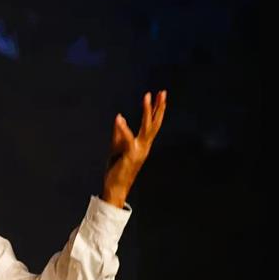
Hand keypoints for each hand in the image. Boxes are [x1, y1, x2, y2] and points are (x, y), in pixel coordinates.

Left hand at [102, 91, 166, 207]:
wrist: (115, 188)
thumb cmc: (116, 169)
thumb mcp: (117, 147)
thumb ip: (119, 133)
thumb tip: (119, 117)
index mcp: (143, 144)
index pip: (152, 125)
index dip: (155, 110)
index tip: (158, 96)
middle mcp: (144, 146)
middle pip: (155, 123)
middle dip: (159, 107)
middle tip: (162, 92)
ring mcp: (139, 150)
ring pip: (147, 127)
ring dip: (147, 111)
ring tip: (147, 96)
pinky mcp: (130, 155)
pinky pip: (127, 139)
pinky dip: (123, 128)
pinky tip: (119, 118)